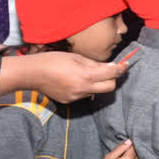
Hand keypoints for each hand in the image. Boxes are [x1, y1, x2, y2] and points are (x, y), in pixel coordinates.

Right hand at [0, 52, 128, 101]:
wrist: (32, 73)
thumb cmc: (54, 60)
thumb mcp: (77, 57)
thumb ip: (95, 64)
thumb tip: (111, 67)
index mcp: (85, 75)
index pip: (111, 74)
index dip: (121, 68)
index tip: (126, 64)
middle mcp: (82, 89)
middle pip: (109, 87)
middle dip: (112, 78)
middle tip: (110, 70)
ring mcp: (76, 97)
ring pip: (96, 91)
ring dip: (98, 83)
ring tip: (87, 73)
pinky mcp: (69, 101)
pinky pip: (85, 95)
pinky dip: (86, 87)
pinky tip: (76, 80)